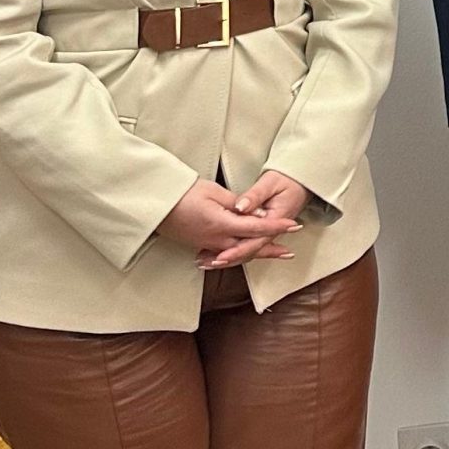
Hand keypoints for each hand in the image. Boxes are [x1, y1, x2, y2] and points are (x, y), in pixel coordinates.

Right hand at [158, 178, 298, 269]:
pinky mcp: (201, 245)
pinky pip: (225, 253)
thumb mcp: (213, 192)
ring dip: (258, 254)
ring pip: (239, 252)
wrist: (155, 205)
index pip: (256, 228)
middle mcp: (216, 239)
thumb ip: (238, 204)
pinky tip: (246, 256)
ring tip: (276, 255)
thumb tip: (257, 214)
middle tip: (290, 250)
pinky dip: (240, 255)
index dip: (277, 227)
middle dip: (272, 248)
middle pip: (250, 246)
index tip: (294, 225)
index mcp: (221, 224)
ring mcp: (207, 244)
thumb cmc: (183, 193)